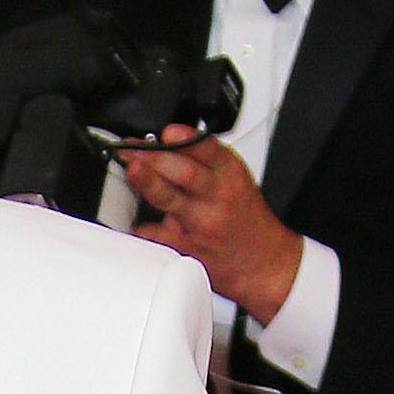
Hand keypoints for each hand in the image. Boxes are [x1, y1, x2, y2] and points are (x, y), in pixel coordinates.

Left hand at [119, 127, 303, 322]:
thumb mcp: (234, 180)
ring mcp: (202, 223)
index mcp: (229, 173)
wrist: (262, 261)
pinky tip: (133, 223)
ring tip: (132, 170)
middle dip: (156, 158)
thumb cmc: (244, 219)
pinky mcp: (189, 248)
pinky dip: (144, 228)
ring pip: (173, 199)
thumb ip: (204, 162)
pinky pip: (161, 236)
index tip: (168, 132)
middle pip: (186, 172)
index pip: (207, 149)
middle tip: (133, 149)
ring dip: (148, 183)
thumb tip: (165, 145)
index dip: (186, 139)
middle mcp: (217, 196)